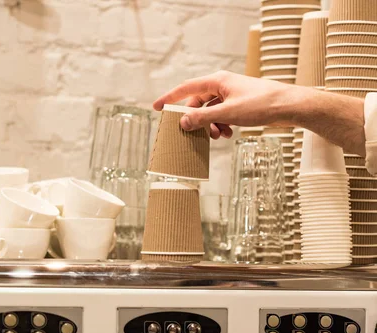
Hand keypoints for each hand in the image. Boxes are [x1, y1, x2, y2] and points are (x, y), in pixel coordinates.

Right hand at [153, 71, 307, 139]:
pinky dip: (222, 125)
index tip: (156, 107)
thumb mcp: (227, 113)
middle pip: (198, 103)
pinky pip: (222, 114)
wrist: (289, 106)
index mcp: (217, 81)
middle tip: (193, 132)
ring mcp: (231, 94)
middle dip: (196, 119)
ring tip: (218, 136)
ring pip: (211, 111)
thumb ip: (203, 118)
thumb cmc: (261, 104)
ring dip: (210, 125)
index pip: (186, 88)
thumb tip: (183, 122)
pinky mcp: (240, 104)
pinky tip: (229, 134)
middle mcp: (222, 85)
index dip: (169, 98)